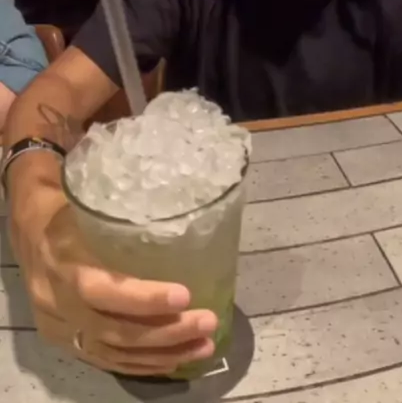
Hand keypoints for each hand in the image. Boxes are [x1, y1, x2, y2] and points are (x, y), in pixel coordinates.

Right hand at [14, 200, 217, 375]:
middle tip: (207, 321)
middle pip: (113, 330)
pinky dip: (143, 364)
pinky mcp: (68, 342)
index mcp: (63, 261)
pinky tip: (176, 359)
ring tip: (204, 345)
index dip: (143, 299)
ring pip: (114, 351)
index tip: (185, 295)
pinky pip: (108, 362)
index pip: (101, 290)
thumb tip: (182, 203)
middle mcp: (59, 301)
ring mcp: (62, 327)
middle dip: (165, 331)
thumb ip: (124, 210)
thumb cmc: (69, 209)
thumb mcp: (88, 201)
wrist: (31, 232)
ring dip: (163, 352)